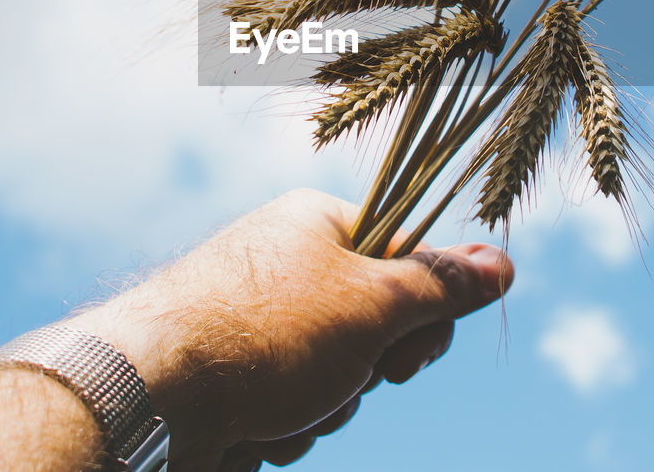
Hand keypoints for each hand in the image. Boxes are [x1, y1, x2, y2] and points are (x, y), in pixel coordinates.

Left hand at [68, 188, 513, 469]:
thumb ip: (442, 287)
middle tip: (350, 379)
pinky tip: (258, 428)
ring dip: (325, 407)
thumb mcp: (376, 305)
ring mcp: (256, 321)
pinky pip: (290, 402)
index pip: (405, 258)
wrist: (149, 395)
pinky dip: (285, 424)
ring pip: (334, 374)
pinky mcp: (233, 372)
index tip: (413, 354)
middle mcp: (285, 265)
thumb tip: (504, 262)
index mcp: (317, 225)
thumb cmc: (265, 334)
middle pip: (373, 324)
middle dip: (366, 372)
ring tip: (287, 407)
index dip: (421, 314)